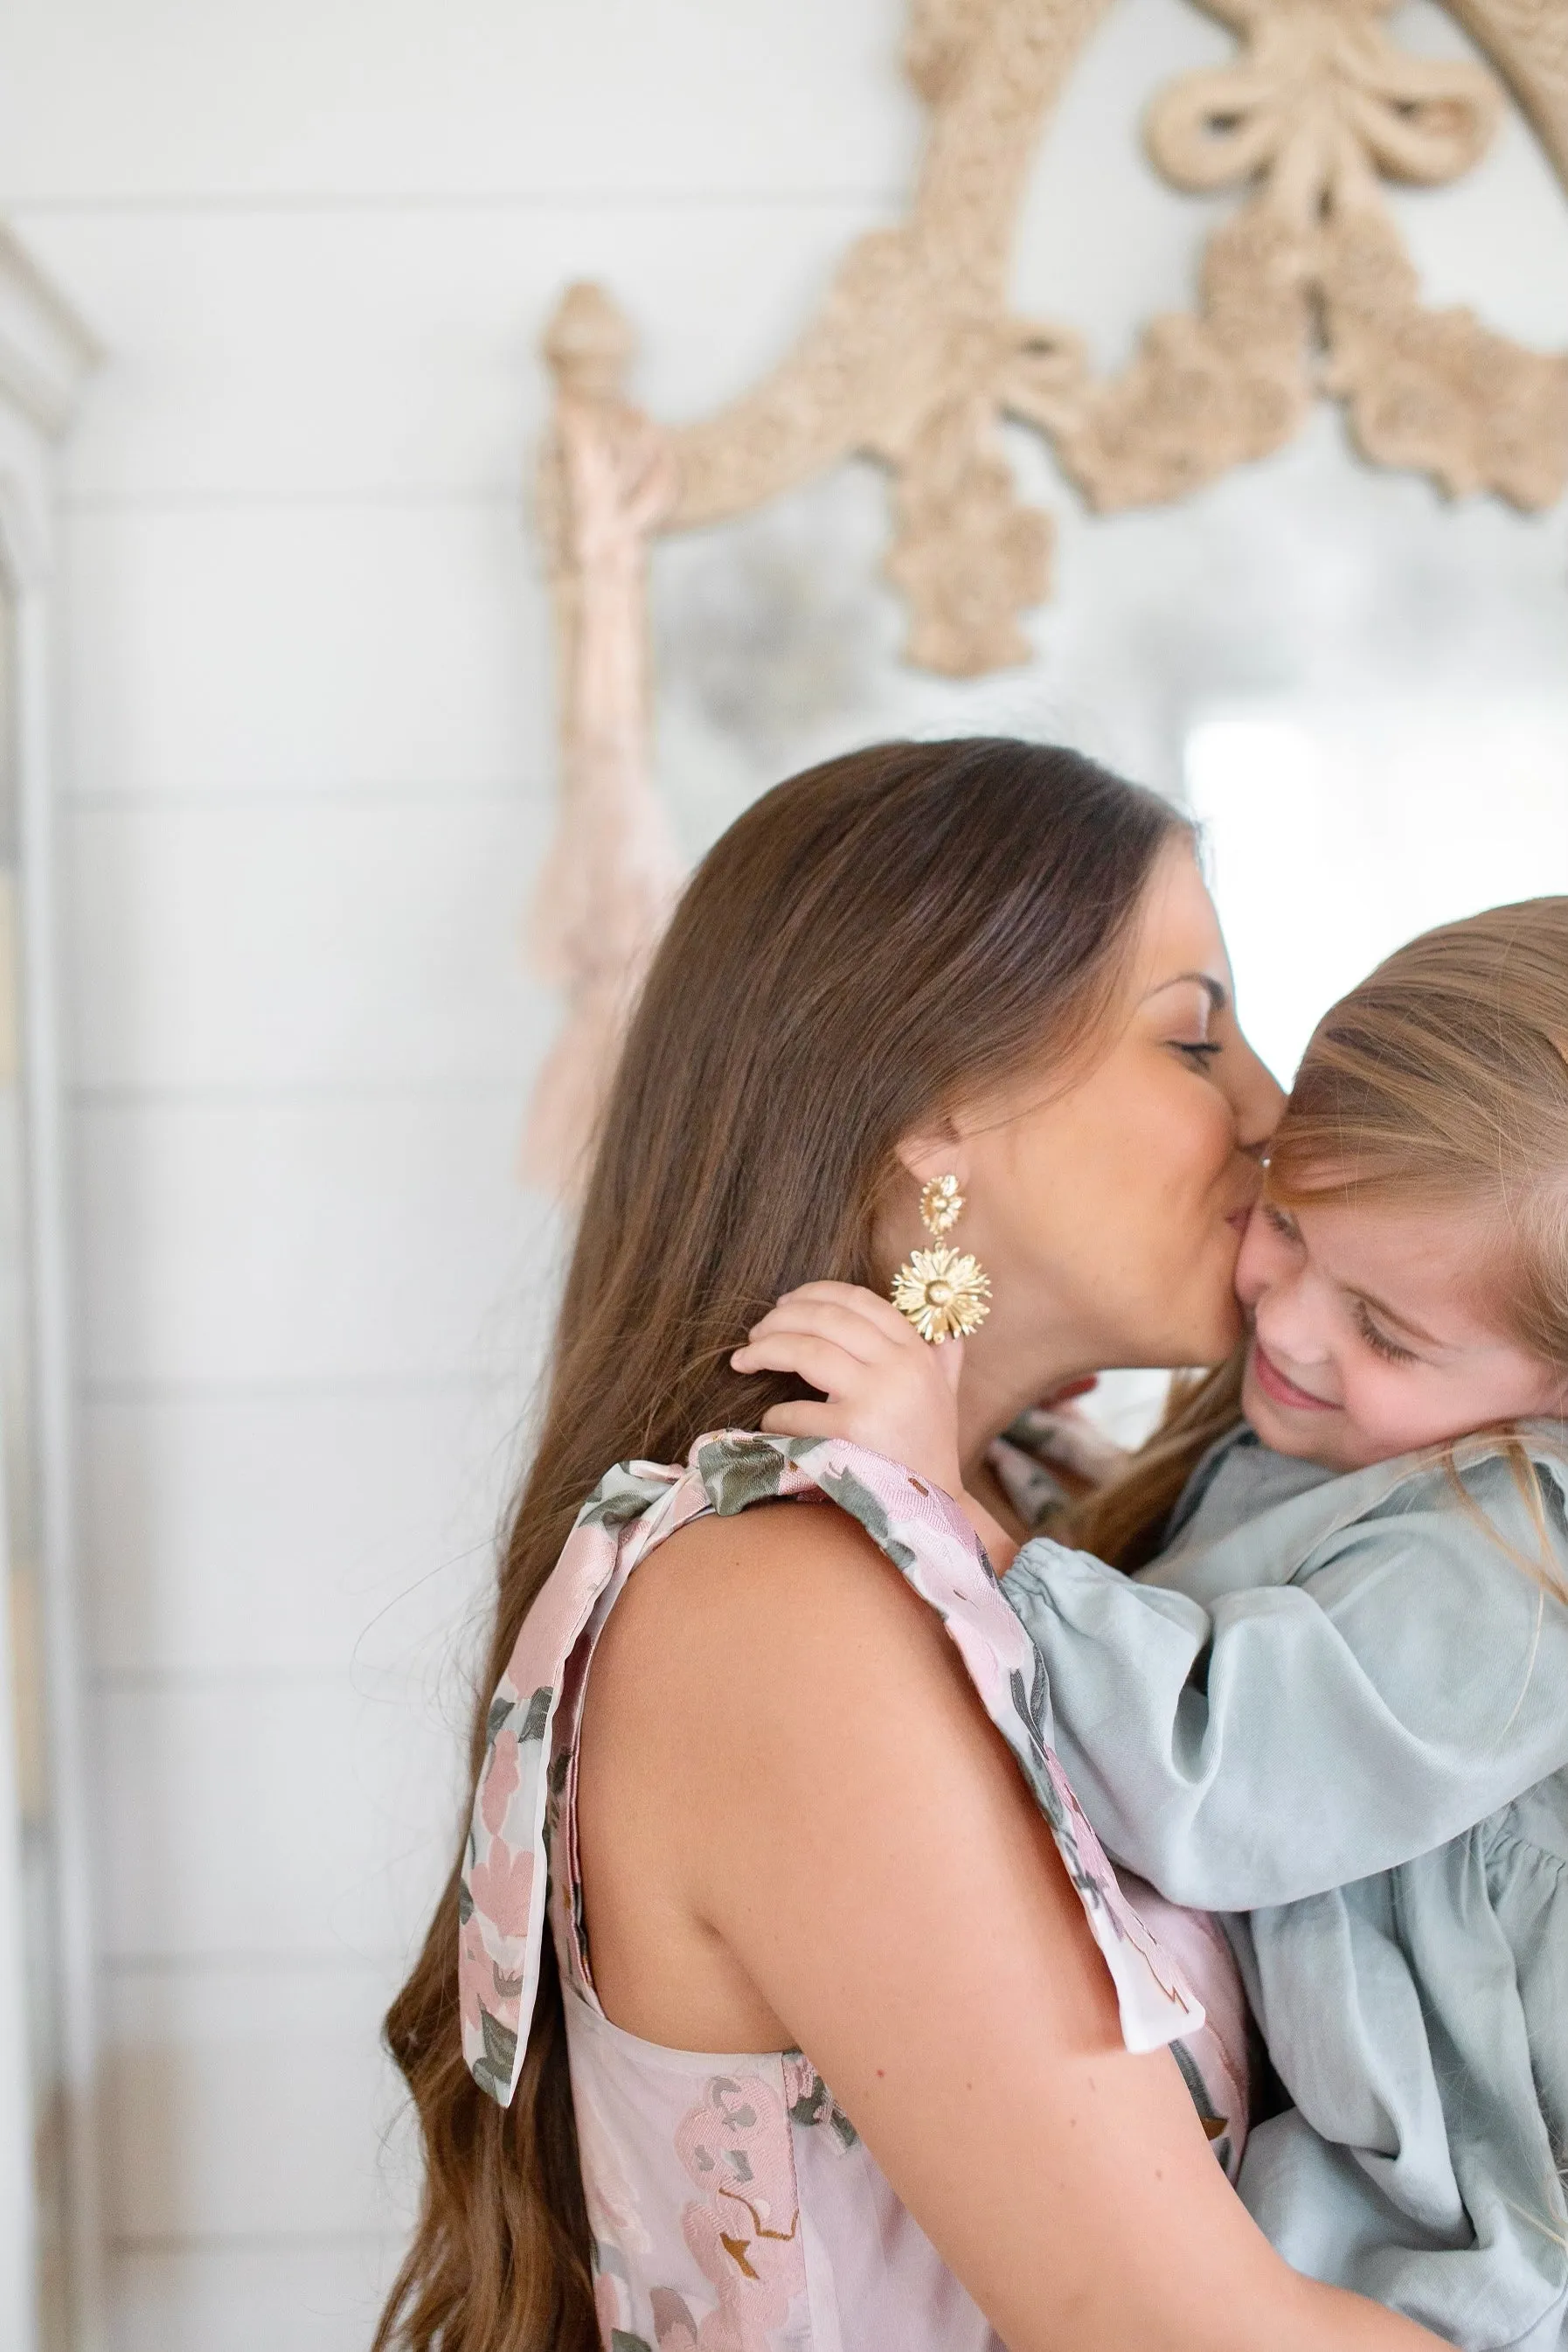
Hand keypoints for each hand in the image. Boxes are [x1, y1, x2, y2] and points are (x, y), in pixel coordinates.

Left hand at [730, 1283, 1016, 1566]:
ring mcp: (878, 1399)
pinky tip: (768, 1422)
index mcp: (917, 1352)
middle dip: (780, 1318)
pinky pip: (797, 1413)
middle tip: (754, 1333)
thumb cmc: (930, 1450)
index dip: (816, 1292)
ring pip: (807, 1352)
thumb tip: (946, 1331)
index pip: (860, 1301)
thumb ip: (944, 1360)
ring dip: (765, 1351)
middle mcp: (900, 1367)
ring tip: (743, 1360)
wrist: (934, 1512)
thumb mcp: (946, 1396)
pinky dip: (774, 1416)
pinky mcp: (852, 1436)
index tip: (786, 1301)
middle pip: (826, 1319)